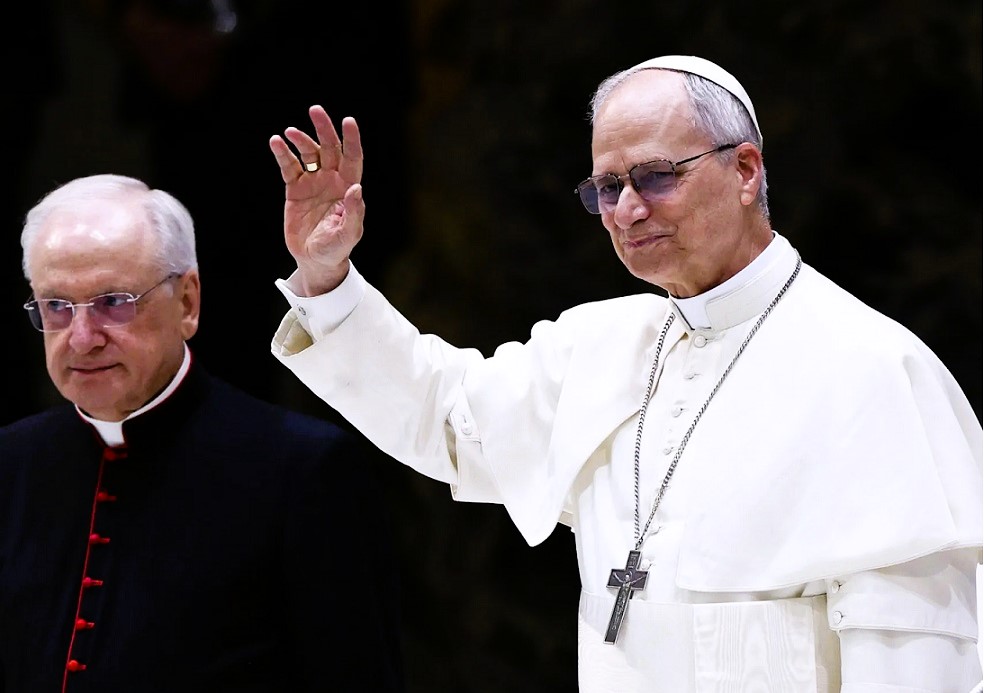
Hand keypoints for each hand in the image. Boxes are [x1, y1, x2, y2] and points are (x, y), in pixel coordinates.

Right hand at [269, 105, 364, 295]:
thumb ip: (353, 212)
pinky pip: (289, 167)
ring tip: (290, 133)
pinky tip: (276, 142)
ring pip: (308, 153)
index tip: (348, 121)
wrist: (314, 260)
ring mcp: (313, 182)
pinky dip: (283, 154)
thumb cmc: (337, 248)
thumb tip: (356, 188)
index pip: (352, 157)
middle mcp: (332, 180)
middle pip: (329, 148)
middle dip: (323, 129)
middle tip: (315, 110)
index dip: (352, 139)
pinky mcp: (295, 189)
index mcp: (348, 187)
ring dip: (301, 140)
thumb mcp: (348, 233)